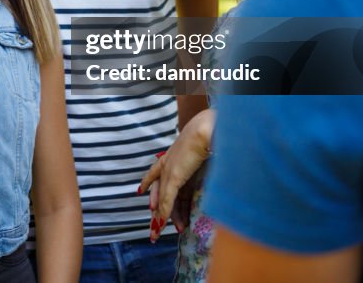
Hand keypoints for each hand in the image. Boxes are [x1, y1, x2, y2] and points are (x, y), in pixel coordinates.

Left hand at [138, 109, 214, 237]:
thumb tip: (216, 169)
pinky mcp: (174, 176)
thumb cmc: (211, 137)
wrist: (208, 129)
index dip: (154, 189)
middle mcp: (168, 164)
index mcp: (174, 157)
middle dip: (157, 212)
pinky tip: (162, 223)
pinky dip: (165, 212)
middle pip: (160, 192)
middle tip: (154, 228)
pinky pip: (168, 199)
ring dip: (161, 218)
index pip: (161, 178)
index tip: (146, 198)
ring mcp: (170, 170)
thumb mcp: (205, 153)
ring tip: (158, 233)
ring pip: (163, 199)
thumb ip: (203, 164)